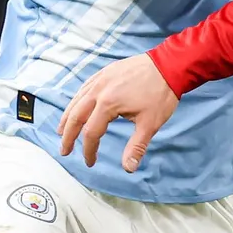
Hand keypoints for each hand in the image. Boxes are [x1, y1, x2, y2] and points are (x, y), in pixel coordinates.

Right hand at [57, 54, 177, 172]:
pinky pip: (84, 88)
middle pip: (75, 116)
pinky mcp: (105, 72)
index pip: (91, 133)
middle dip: (68, 136)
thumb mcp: (151, 123)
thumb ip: (136, 147)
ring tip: (62, 132)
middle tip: (64, 151)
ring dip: (67, 118)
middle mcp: (99, 90)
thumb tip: (128, 169)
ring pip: (76, 101)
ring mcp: (100, 79)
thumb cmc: (161, 93)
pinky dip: (76, 100)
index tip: (91, 162)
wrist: (170, 64)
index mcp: (108, 104)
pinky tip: (76, 107)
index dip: (89, 150)